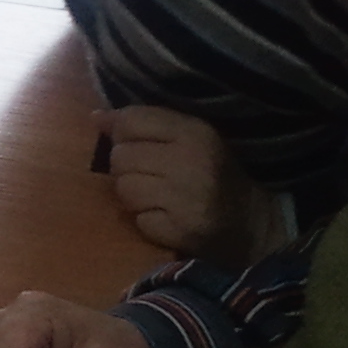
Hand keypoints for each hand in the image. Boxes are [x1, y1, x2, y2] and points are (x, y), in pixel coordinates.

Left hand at [96, 106, 281, 263]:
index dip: (120, 133)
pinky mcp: (180, 230)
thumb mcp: (190, 138)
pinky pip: (137, 219)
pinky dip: (145, 220)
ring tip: (156, 197)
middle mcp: (190, 161)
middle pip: (121, 156)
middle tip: (148, 175)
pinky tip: (165, 217)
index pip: (131, 121)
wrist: (252, 224)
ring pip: (124, 188)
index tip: (133, 144)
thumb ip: (146, 123)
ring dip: (132, 195)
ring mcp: (185, 198)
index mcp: (195, 132)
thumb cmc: (214, 174)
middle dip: (126, 167)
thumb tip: (96, 117)